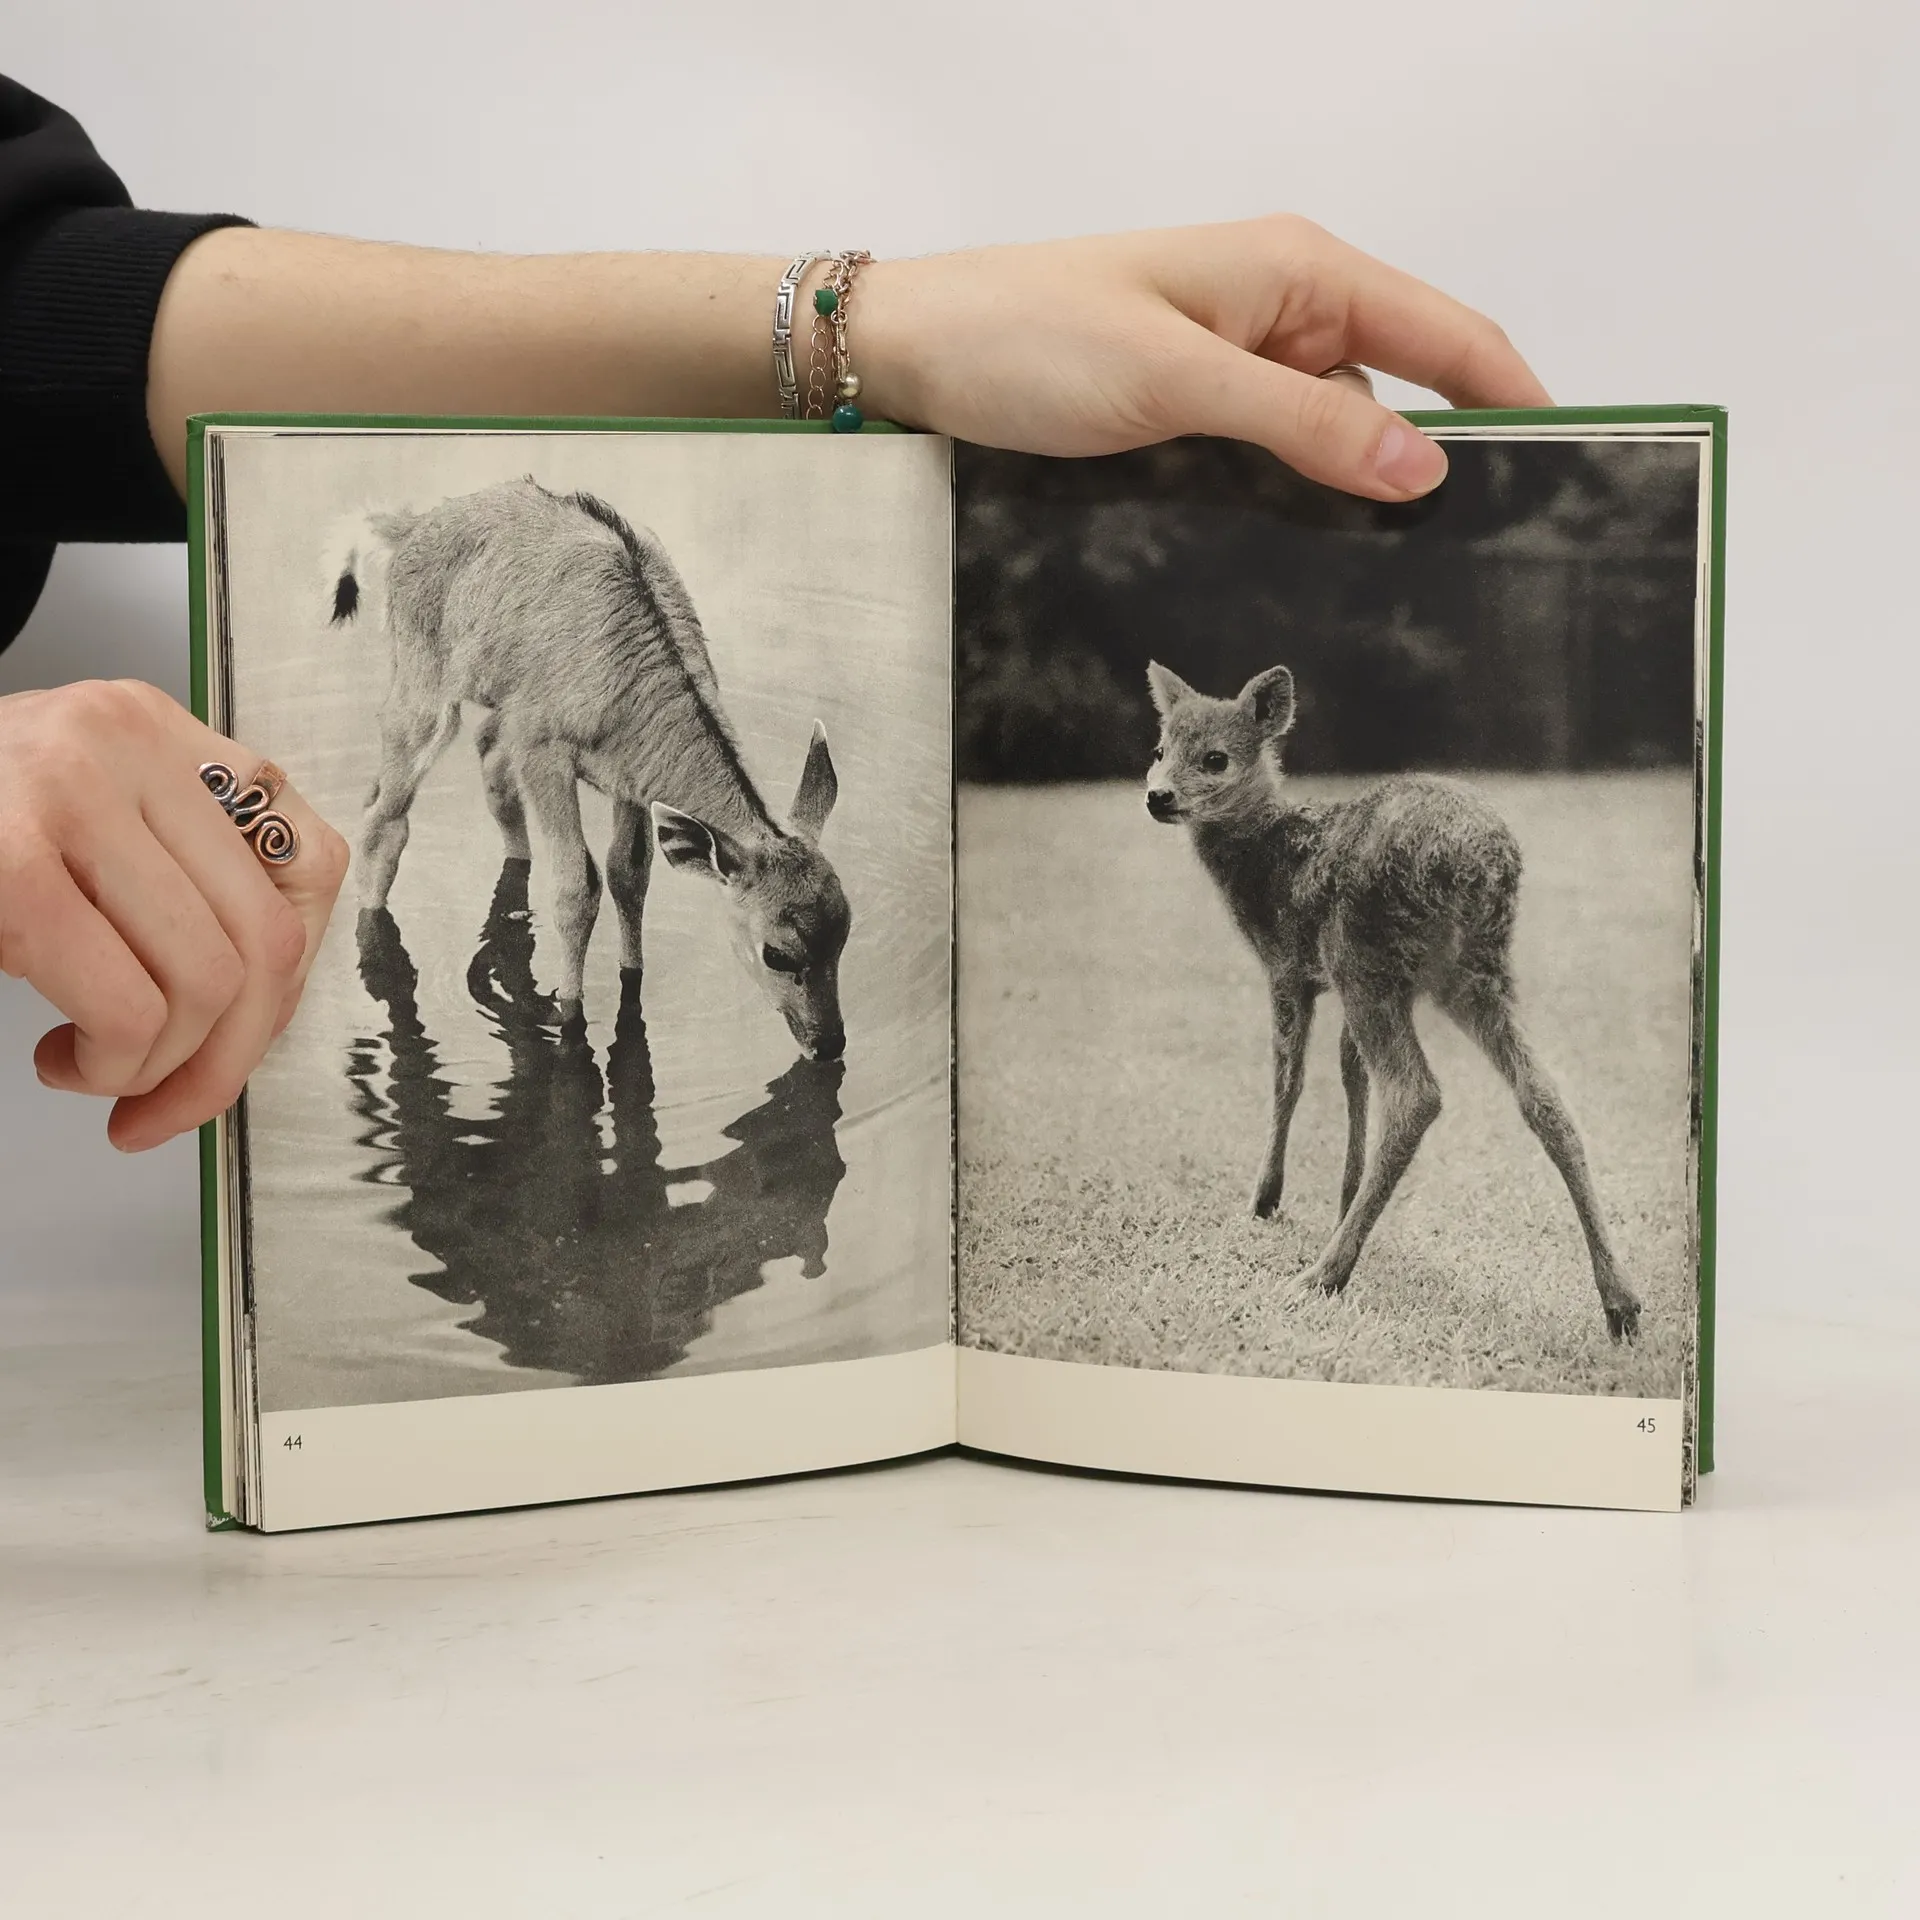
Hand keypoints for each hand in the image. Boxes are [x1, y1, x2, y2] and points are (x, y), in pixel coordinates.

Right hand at [0, 680, 348, 1150]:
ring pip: (209, 979)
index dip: (291, 975)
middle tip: (167, 1100)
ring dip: (159, 1064)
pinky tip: (61, 1054)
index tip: (240, 1035)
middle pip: (270, 938)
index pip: (311, 860)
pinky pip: (124, 999)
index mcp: (160, 732)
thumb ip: (176, 878)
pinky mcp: (12, 861)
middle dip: (228, 1055)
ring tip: (95, 1069)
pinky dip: (110, 1060)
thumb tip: (260, 1005)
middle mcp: (128, 740)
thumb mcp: (84, 829)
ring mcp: (69, 790)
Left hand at [859, 216, 1551, 499]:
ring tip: (1403, 575)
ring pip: (1339, 431)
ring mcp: (1237, 363)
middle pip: (1405, 384)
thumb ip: (1301, 421)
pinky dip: (1303, 497)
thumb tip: (1421, 466)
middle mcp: (1280, 310)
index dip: (1515, 398)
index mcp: (1297, 270)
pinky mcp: (1195, 409)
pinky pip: (1278, 455)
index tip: (1572, 470)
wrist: (912, 354)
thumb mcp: (1174, 380)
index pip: (1448, 331)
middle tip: (1486, 554)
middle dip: (1445, 459)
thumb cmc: (1026, 337)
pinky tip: (1312, 552)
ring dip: (1365, 490)